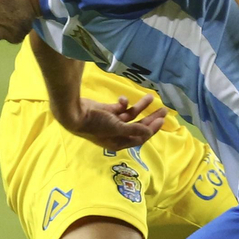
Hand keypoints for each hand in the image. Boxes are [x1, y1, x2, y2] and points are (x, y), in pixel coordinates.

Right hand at [53, 93, 167, 150]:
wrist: (74, 113)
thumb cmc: (95, 124)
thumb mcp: (116, 128)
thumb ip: (134, 130)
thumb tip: (149, 132)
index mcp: (119, 142)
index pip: (140, 137)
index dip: (151, 130)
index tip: (161, 121)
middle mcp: (116, 133)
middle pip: (138, 126)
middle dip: (151, 118)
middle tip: (164, 110)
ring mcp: (112, 121)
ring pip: (130, 115)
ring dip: (140, 107)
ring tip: (151, 97)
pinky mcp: (107, 111)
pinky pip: (120, 107)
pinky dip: (123, 102)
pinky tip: (122, 98)